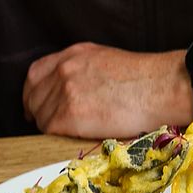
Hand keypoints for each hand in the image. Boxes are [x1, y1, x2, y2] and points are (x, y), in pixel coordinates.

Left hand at [23, 42, 192, 137]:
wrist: (161, 88)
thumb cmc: (145, 80)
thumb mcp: (106, 62)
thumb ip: (83, 71)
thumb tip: (74, 92)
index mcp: (73, 55)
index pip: (35, 74)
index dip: (32, 94)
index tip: (36, 108)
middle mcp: (65, 70)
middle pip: (33, 97)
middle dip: (38, 113)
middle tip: (49, 127)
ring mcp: (66, 91)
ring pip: (41, 116)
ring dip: (50, 128)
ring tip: (67, 134)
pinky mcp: (71, 114)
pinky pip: (49, 129)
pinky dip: (55, 137)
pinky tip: (70, 138)